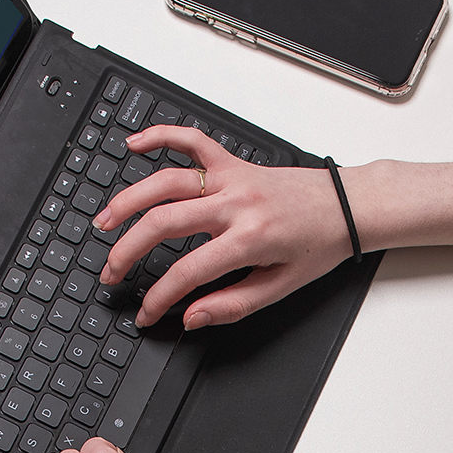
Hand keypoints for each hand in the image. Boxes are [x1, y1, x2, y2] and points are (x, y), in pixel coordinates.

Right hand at [93, 125, 354, 328]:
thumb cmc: (318, 245)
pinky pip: (192, 140)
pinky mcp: (234, 162)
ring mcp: (232, 178)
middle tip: (112, 274)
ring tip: (104, 222)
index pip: (188, 271)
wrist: (348, 207)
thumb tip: (191, 316)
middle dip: (128, 251)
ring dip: (128, 201)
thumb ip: (233, 305)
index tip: (145, 313)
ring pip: (166, 181)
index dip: (158, 297)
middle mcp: (236, 204)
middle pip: (164, 222)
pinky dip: (161, 136)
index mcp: (249, 239)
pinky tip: (134, 145)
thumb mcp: (281, 287)